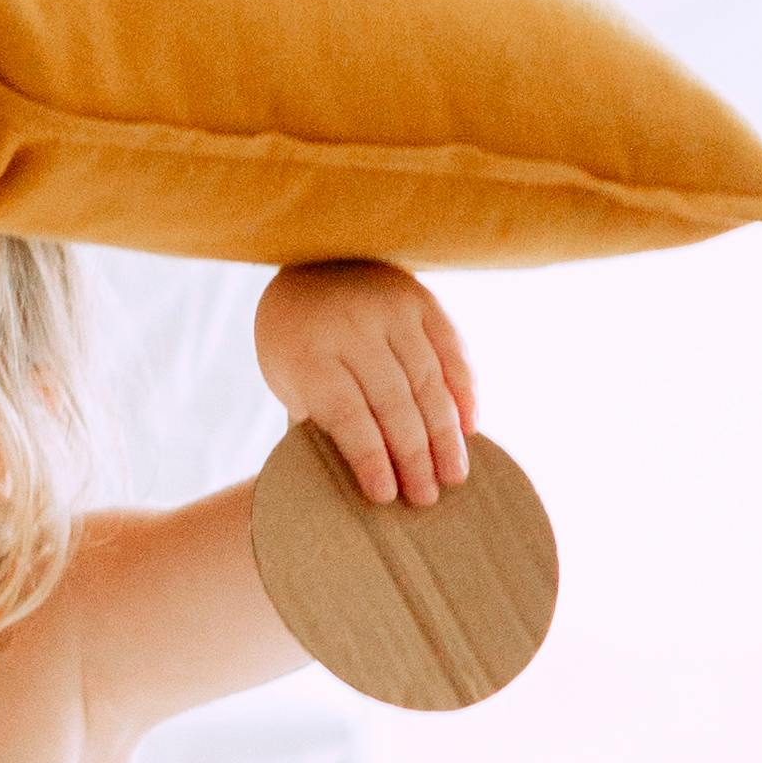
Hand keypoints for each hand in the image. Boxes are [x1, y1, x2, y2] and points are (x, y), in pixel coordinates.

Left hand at [254, 259, 474, 509]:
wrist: (310, 264)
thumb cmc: (298, 343)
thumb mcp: (292, 382)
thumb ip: (323, 423)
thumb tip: (360, 485)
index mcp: (307, 349)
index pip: (346, 412)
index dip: (369, 457)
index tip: (387, 496)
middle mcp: (350, 324)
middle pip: (392, 400)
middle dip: (414, 455)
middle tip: (428, 498)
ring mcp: (389, 307)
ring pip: (427, 379)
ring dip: (444, 433)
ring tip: (453, 475)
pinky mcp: (421, 299)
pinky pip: (452, 351)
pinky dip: (465, 392)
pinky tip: (470, 428)